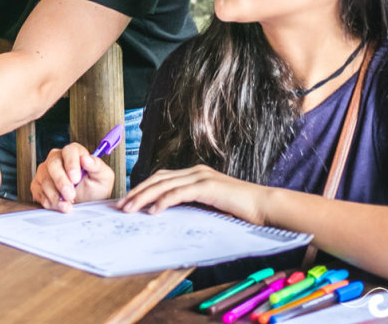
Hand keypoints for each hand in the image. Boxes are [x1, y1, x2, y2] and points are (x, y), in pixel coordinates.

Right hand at [31, 143, 114, 212]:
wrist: (86, 205)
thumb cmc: (95, 189)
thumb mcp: (103, 178)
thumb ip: (97, 166)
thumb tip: (87, 159)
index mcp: (73, 153)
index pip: (69, 151)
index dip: (71, 164)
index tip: (76, 178)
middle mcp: (56, 159)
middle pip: (53, 164)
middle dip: (61, 182)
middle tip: (70, 195)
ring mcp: (45, 172)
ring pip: (44, 180)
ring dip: (56, 195)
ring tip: (68, 204)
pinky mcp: (37, 186)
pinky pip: (39, 192)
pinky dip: (50, 202)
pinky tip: (60, 206)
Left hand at [118, 164, 269, 224]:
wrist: (266, 206)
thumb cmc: (241, 210)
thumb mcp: (210, 206)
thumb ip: (192, 205)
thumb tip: (169, 214)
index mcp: (195, 175)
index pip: (161, 179)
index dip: (143, 189)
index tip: (128, 201)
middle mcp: (195, 172)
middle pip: (157, 179)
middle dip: (137, 192)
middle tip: (121, 206)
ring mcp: (201, 177)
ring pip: (164, 185)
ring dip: (144, 197)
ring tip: (130, 209)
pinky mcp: (208, 187)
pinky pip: (180, 193)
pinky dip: (164, 201)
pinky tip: (154, 211)